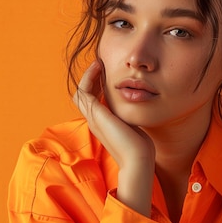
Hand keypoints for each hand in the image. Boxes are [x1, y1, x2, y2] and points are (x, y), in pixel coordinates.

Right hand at [73, 61, 154, 215]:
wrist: (137, 159)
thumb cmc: (140, 147)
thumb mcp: (133, 127)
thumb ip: (130, 118)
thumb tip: (138, 109)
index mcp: (102, 125)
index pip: (93, 102)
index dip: (97, 87)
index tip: (107, 74)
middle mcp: (95, 121)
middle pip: (85, 96)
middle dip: (92, 80)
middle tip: (101, 65)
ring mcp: (93, 118)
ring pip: (81, 92)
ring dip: (88, 76)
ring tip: (98, 63)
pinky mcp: (95, 114)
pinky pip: (84, 91)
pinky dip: (88, 77)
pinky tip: (98, 67)